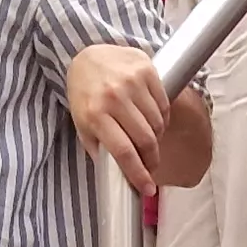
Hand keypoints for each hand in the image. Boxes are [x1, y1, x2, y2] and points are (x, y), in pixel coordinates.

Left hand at [66, 44, 171, 196]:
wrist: (89, 59)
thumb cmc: (85, 95)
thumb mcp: (82, 124)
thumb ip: (98, 148)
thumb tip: (119, 175)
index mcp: (95, 115)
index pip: (123, 152)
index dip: (138, 174)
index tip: (148, 188)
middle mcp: (114, 97)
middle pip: (145, 140)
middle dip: (152, 159)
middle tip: (151, 165)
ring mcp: (131, 82)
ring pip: (157, 123)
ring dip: (157, 137)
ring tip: (149, 138)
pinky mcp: (146, 70)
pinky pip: (163, 104)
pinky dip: (162, 118)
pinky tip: (154, 120)